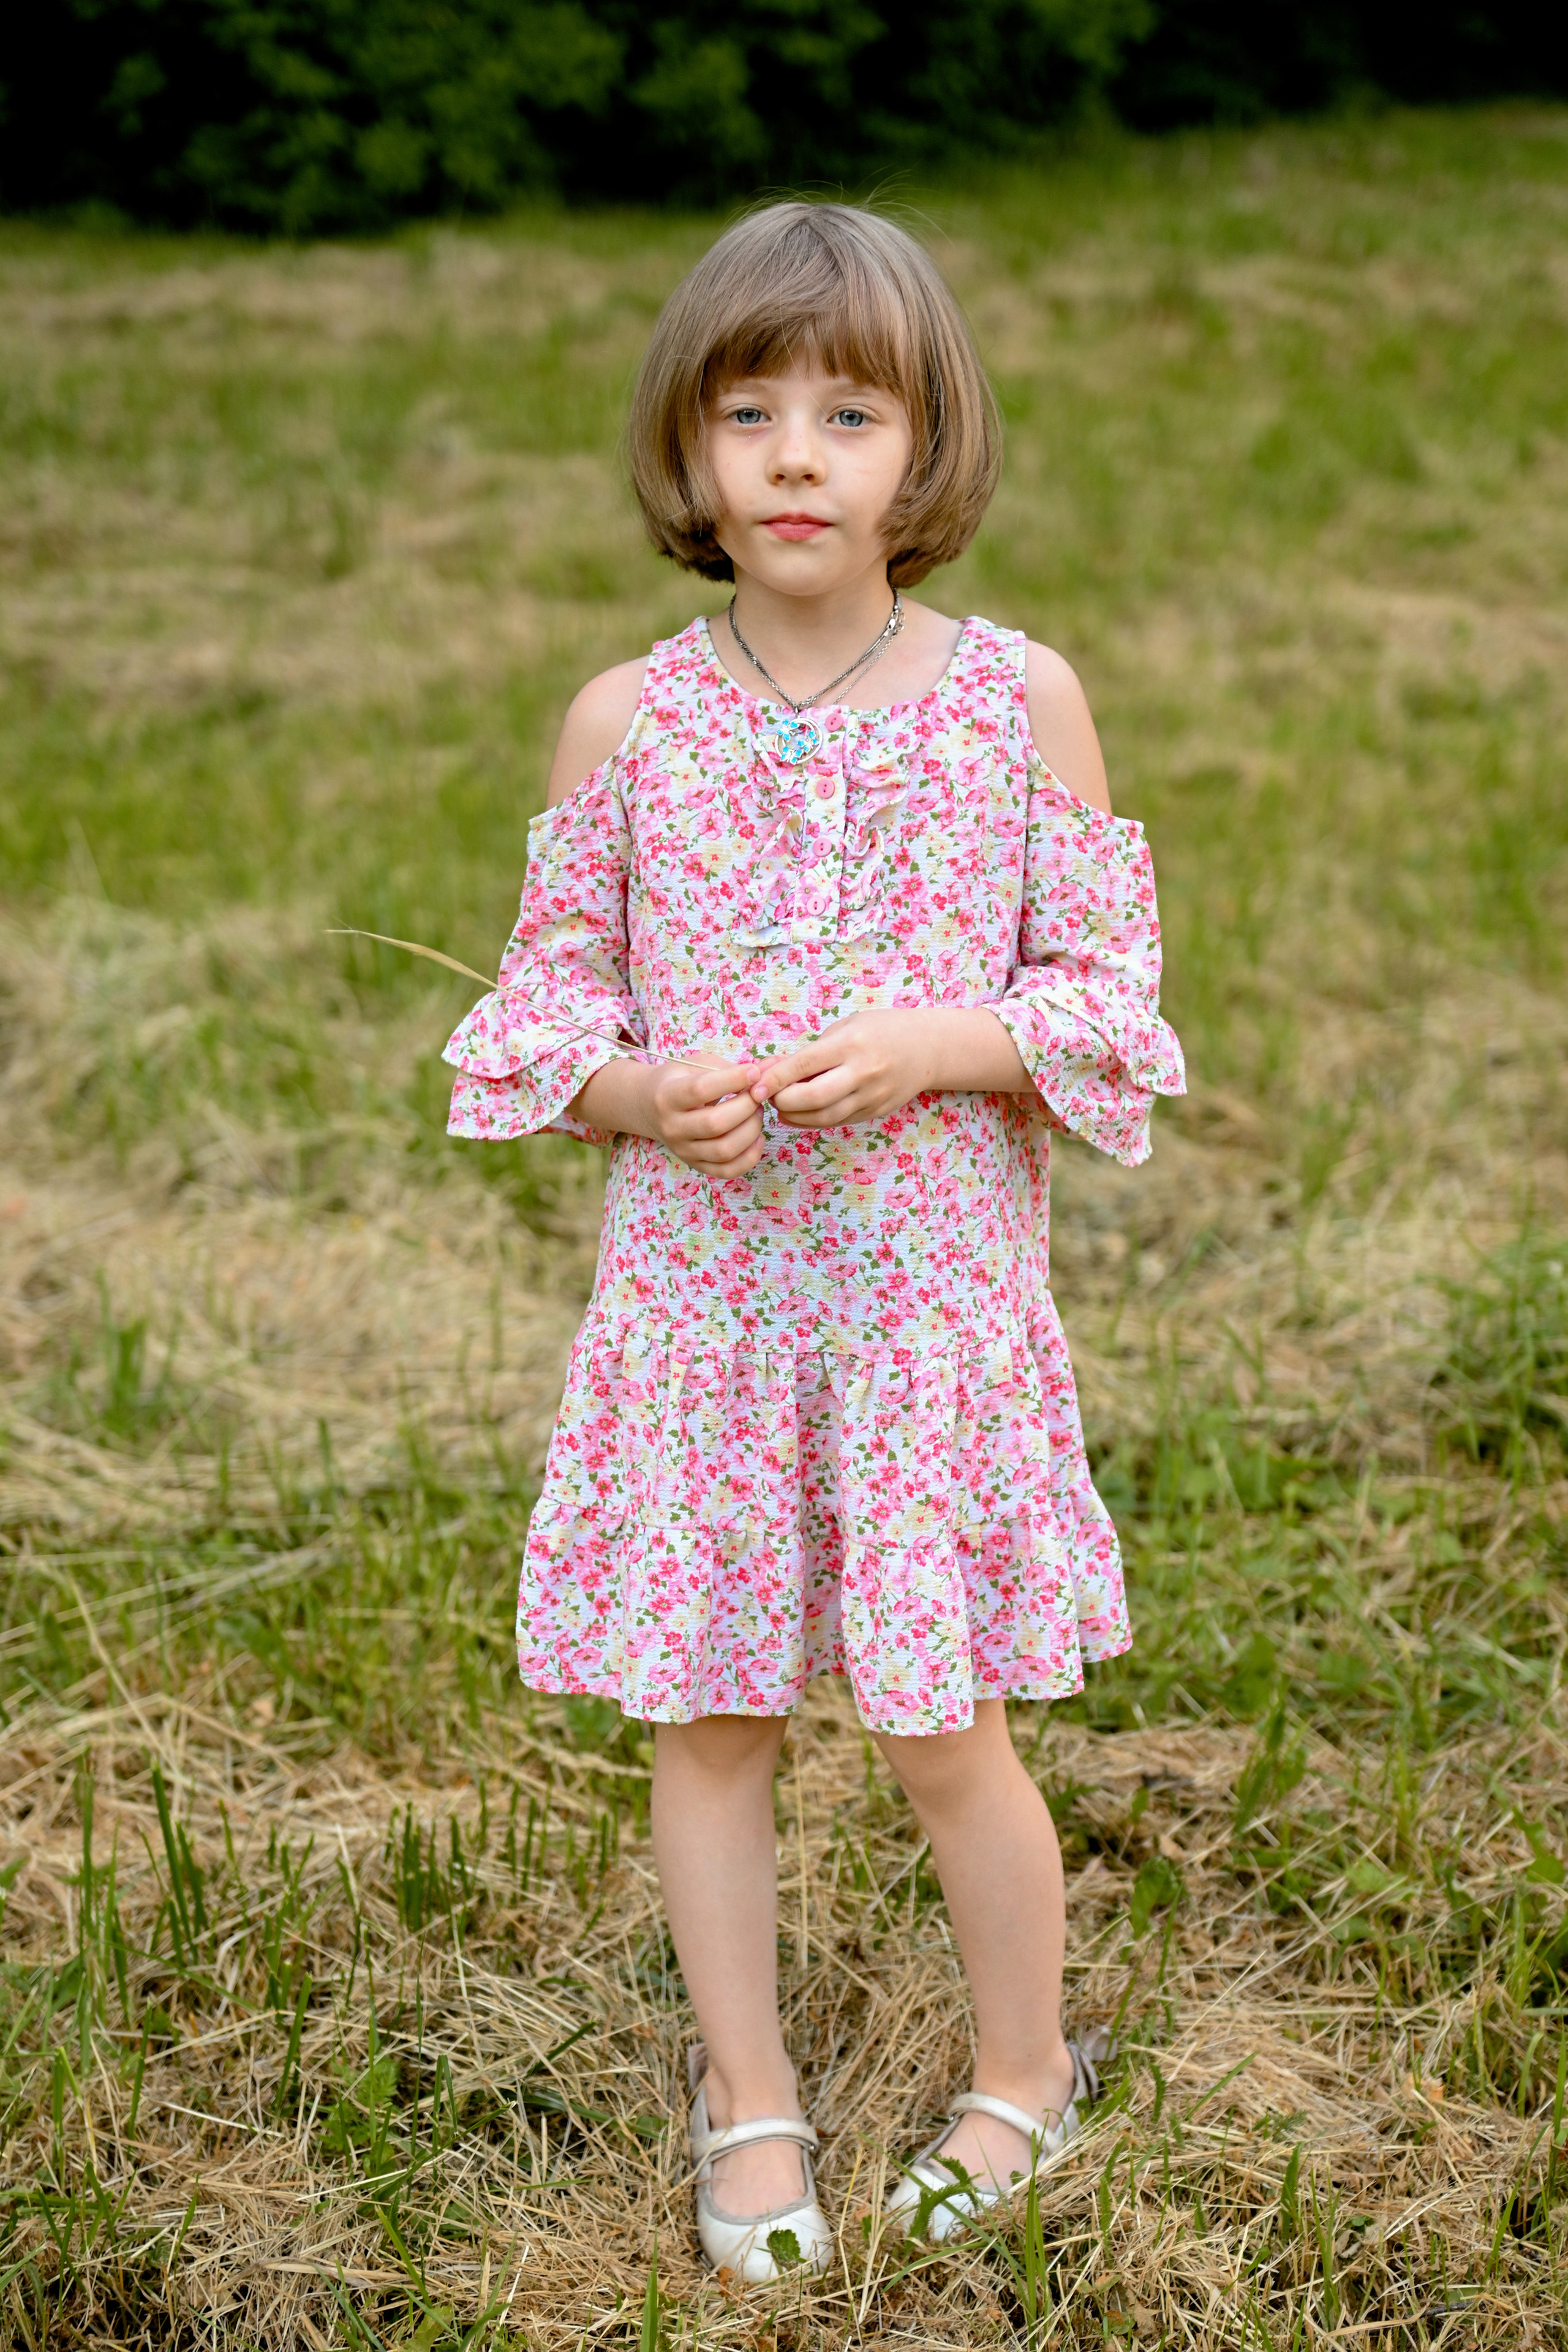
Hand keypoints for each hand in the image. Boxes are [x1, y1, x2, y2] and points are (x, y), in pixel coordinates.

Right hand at [572, 1053, 767, 1174]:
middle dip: (746, 1107)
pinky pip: (727, 1171)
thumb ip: (728, 1068)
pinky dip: (750, 1157)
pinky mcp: (695, 1165)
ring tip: (757, 1113)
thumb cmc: (679, 1081)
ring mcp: (683, 1150)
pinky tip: (757, 1137)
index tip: (753, 1071)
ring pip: (724, 1150)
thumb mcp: (696, 1065)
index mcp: (667, 1097)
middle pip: (715, 1124)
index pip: (700, 1090)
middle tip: (757, 1095)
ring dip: (751, 1130)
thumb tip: (767, 1069)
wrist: (650, 1107)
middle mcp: (672, 1127)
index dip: (732, 1080)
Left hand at [750, 1008, 1032, 1128]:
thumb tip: (767, 1070)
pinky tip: (801, 1114)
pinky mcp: (876, 1112)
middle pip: (813, 1098)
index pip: (804, 1065)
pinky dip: (814, 1121)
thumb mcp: (845, 1027)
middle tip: (767, 1097)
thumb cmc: (879, 1030)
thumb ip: (810, 1051)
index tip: (754, 1086)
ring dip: (795, 1117)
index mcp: (851, 1044)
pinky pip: (838, 1121)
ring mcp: (872, 1095)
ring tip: (781, 1108)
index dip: (774, 1078)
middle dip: (783, 1102)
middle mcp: (863, 1072)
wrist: (928, 1048)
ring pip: (824, 1117)